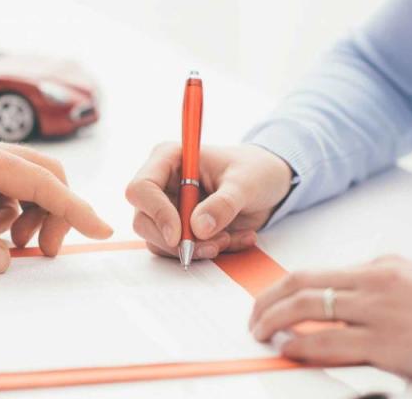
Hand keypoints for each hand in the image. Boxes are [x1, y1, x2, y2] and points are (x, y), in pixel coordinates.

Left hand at [0, 135, 112, 272]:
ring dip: (30, 216)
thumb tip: (5, 259)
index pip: (41, 181)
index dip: (75, 208)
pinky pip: (3, 193)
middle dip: (55, 213)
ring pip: (25, 186)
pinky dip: (9, 215)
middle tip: (42, 252)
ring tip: (12, 246)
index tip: (101, 229)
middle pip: (42, 177)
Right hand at [125, 143, 292, 258]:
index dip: (157, 213)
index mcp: (168, 159)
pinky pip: (181, 250)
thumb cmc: (255, 170)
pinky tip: (235, 239)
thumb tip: (198, 228)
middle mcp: (162, 185)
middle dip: (177, 240)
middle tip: (213, 245)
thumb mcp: (246, 183)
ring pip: (159, 241)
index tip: (179, 235)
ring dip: (195, 249)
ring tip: (230, 239)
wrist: (269, 184)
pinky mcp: (180, 229)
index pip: (142, 188)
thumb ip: (223, 204)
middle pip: (143, 220)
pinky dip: (207, 252)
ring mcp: (168, 208)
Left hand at [249, 255, 411, 386]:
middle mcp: (374, 282)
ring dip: (274, 320)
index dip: (283, 288)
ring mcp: (378, 311)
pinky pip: (328, 341)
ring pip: (307, 307)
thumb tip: (345, 295)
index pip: (316, 273)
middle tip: (253, 317)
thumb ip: (378, 285)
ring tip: (261, 333)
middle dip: (267, 300)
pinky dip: (300, 344)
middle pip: (301, 283)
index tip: (268, 300)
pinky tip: (287, 348)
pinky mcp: (386, 343)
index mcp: (381, 266)